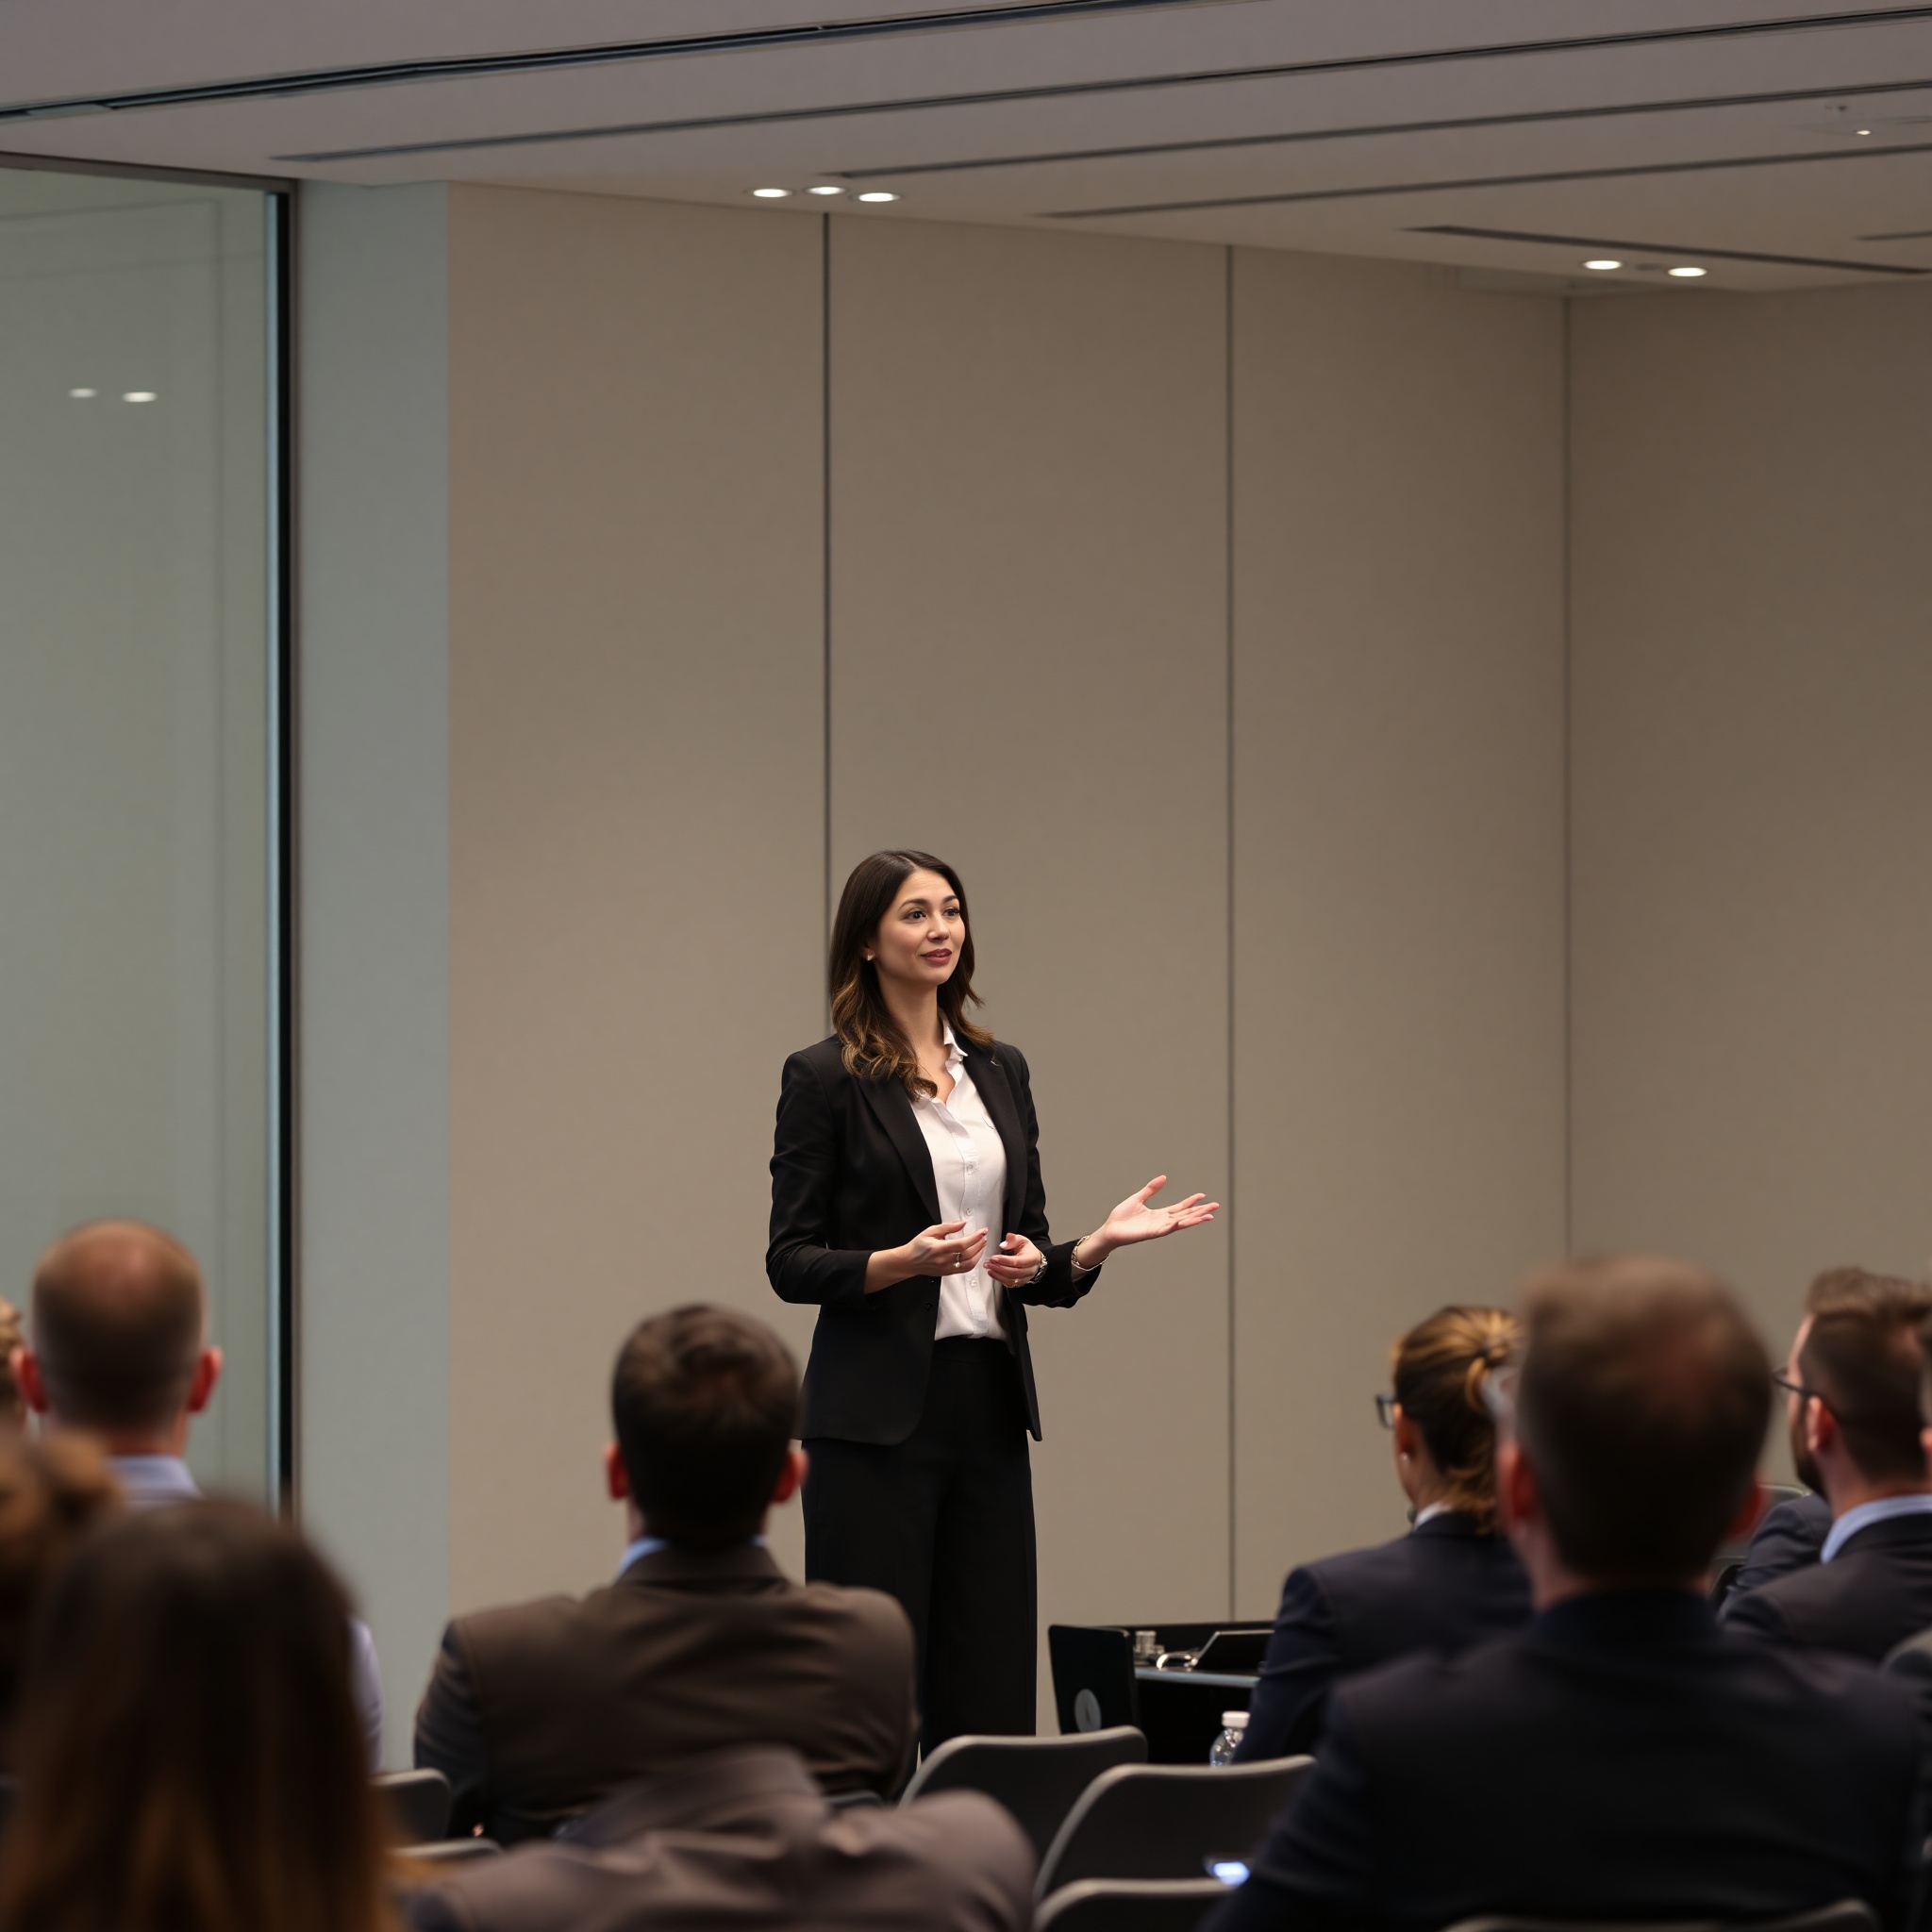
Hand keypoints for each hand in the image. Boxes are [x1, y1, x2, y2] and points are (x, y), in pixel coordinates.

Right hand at [901, 1220, 987, 1278]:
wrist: (909, 1261)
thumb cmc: (917, 1246)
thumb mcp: (930, 1231)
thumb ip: (947, 1227)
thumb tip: (962, 1223)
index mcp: (938, 1248)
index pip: (962, 1244)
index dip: (974, 1237)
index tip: (981, 1231)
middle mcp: (943, 1260)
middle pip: (968, 1254)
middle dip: (979, 1244)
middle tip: (983, 1236)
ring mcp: (946, 1268)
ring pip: (969, 1264)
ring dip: (979, 1254)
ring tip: (981, 1245)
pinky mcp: (948, 1272)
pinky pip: (965, 1269)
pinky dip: (973, 1262)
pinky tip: (975, 1255)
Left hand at [985, 1233, 1045, 1285]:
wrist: (1033, 1259)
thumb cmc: (1027, 1249)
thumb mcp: (1021, 1240)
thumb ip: (1012, 1239)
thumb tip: (1003, 1245)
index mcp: (1032, 1258)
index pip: (1017, 1261)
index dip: (1004, 1260)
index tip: (993, 1258)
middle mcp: (1030, 1270)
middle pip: (1014, 1272)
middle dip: (999, 1268)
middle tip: (988, 1263)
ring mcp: (1026, 1278)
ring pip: (1011, 1280)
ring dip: (998, 1275)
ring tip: (989, 1268)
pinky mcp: (1020, 1283)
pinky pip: (1010, 1284)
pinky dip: (1000, 1279)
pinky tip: (993, 1274)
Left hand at [1087, 1176, 1217, 1259]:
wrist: (1109, 1229)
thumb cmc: (1121, 1216)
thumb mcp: (1138, 1198)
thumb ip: (1151, 1189)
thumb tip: (1164, 1177)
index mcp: (1160, 1214)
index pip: (1180, 1207)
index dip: (1192, 1202)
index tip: (1203, 1195)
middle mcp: (1162, 1222)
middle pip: (1186, 1215)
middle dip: (1200, 1211)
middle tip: (1216, 1206)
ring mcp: (1158, 1228)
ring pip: (1181, 1223)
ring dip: (1194, 1220)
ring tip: (1208, 1216)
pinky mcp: (1151, 1233)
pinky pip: (1167, 1229)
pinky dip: (1177, 1225)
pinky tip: (1186, 1220)